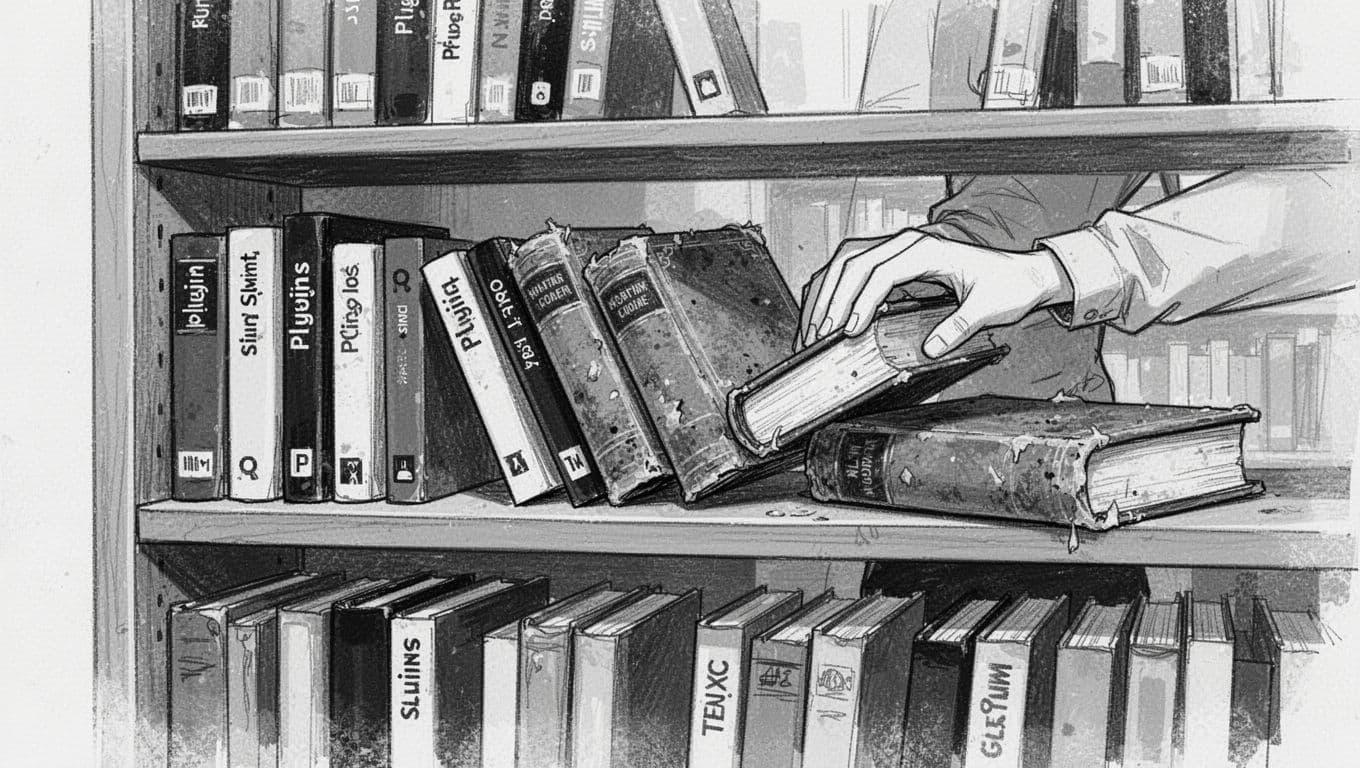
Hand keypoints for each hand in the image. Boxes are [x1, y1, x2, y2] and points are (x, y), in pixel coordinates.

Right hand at [799, 231, 1074, 356]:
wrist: (1022, 273)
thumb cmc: (1007, 286)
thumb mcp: (989, 308)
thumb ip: (960, 327)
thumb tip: (931, 348)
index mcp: (927, 249)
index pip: (880, 271)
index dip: (860, 301)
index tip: (848, 330)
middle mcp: (907, 244)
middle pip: (853, 263)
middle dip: (831, 300)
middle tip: (819, 335)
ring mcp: (898, 250)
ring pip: (846, 263)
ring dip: (826, 293)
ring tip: (812, 328)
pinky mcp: (894, 261)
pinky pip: (853, 269)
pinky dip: (834, 289)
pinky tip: (825, 313)